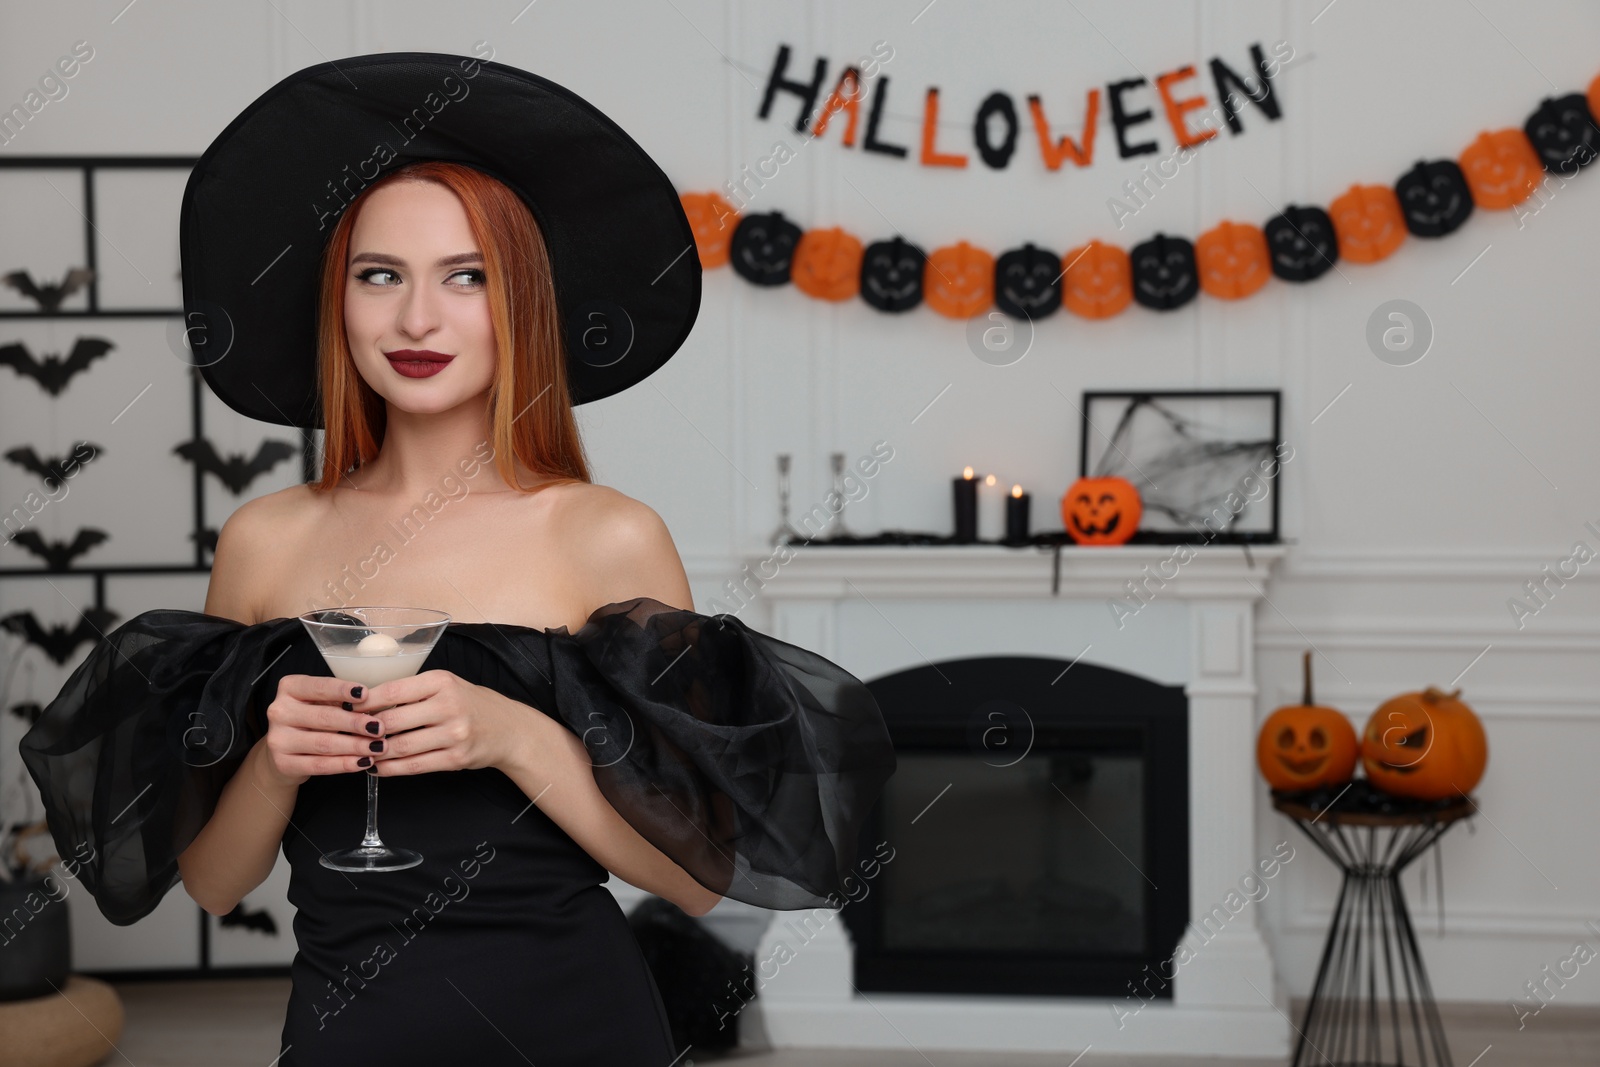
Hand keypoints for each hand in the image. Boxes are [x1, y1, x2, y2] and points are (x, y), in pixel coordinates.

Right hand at [260, 673, 386, 786]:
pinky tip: (363, 762)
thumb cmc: (311, 720)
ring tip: (377, 747)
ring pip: (323, 743)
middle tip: (379, 727)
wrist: (285, 751)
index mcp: (290, 688)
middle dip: (355, 723)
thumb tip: (375, 704)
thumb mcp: (322, 702)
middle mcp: (279, 711)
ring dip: (355, 746)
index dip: (342, 690)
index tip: (366, 694)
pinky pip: (319, 765)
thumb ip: (342, 700)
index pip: (318, 687)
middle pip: (324, 717)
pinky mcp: (283, 763)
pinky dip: (344, 764)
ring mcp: (278, 738)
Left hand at [350, 669, 526, 775]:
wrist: (508, 729)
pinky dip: (391, 768)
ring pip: (401, 746)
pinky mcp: (456, 758)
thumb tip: (367, 703)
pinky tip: (378, 767)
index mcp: (441, 681)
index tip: (348, 708)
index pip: (392, 691)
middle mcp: (449, 705)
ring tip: (361, 752)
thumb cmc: (469, 704)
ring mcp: (454, 734)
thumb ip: (412, 692)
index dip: (365, 702)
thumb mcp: (446, 686)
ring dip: (375, 753)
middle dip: (366, 730)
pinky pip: (415, 766)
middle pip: (392, 721)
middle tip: (349, 734)